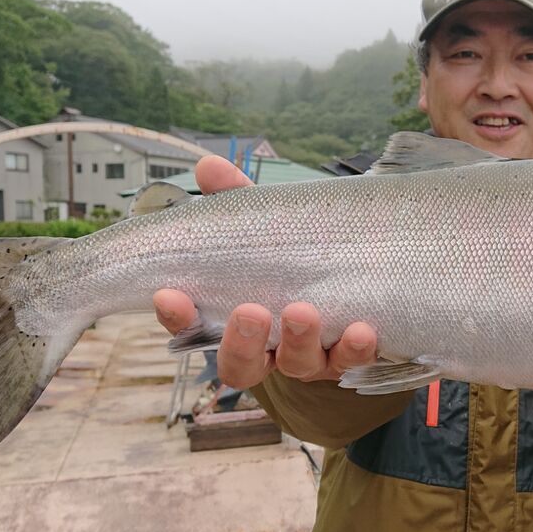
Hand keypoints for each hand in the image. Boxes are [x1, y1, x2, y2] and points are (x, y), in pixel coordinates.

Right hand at [152, 155, 378, 388]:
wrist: (353, 272)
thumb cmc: (289, 251)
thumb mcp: (261, 223)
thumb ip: (235, 199)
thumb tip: (210, 167)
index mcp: (228, 319)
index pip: (191, 328)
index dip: (179, 317)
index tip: (170, 295)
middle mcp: (265, 348)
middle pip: (241, 364)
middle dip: (243, 341)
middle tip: (251, 311)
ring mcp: (305, 357)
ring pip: (296, 364)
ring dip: (298, 340)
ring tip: (302, 311)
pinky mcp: (346, 357)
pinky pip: (350, 360)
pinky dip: (355, 348)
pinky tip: (362, 329)